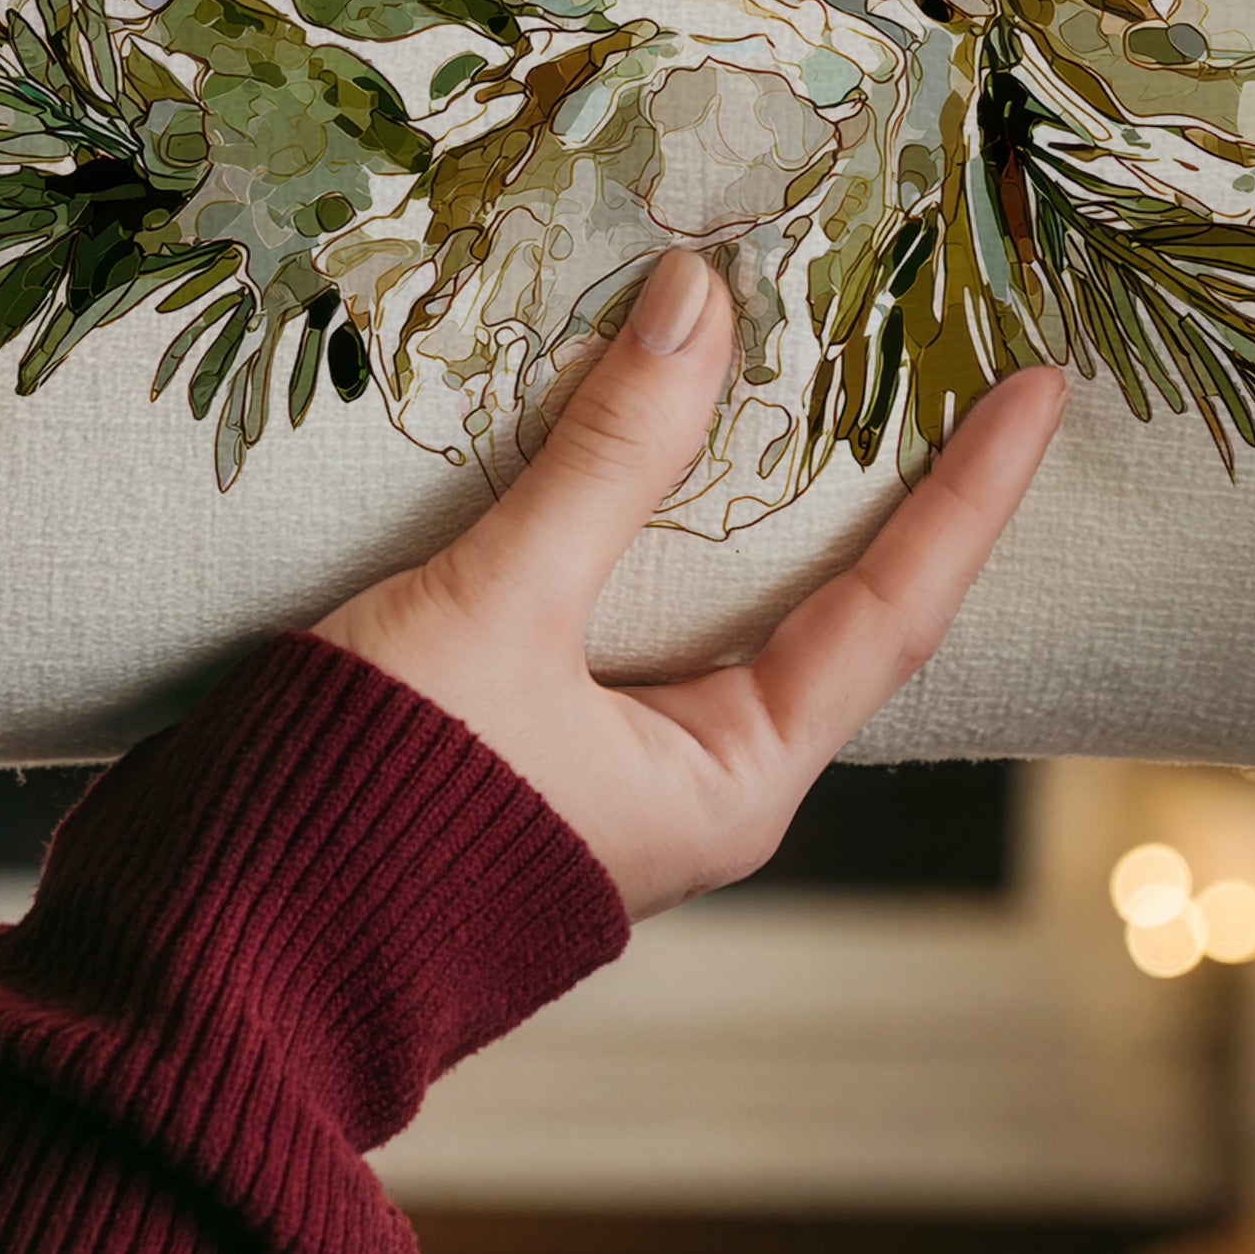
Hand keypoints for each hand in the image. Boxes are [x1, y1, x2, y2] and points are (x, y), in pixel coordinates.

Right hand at [314, 247, 1067, 914]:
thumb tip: (702, 300)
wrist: (212, 953)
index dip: (971, 493)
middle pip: (816, 599)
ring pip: (705, 592)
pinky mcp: (520, 729)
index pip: (892, 609)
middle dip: (865, 472)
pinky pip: (616, 595)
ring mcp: (604, 758)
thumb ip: (604, 458)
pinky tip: (623, 423)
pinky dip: (634, 502)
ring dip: (735, 475)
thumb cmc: (373, 805)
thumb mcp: (501, 609)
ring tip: (786, 349)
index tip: (1041, 385)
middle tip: (920, 339)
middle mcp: (690, 777)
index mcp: (728, 778)